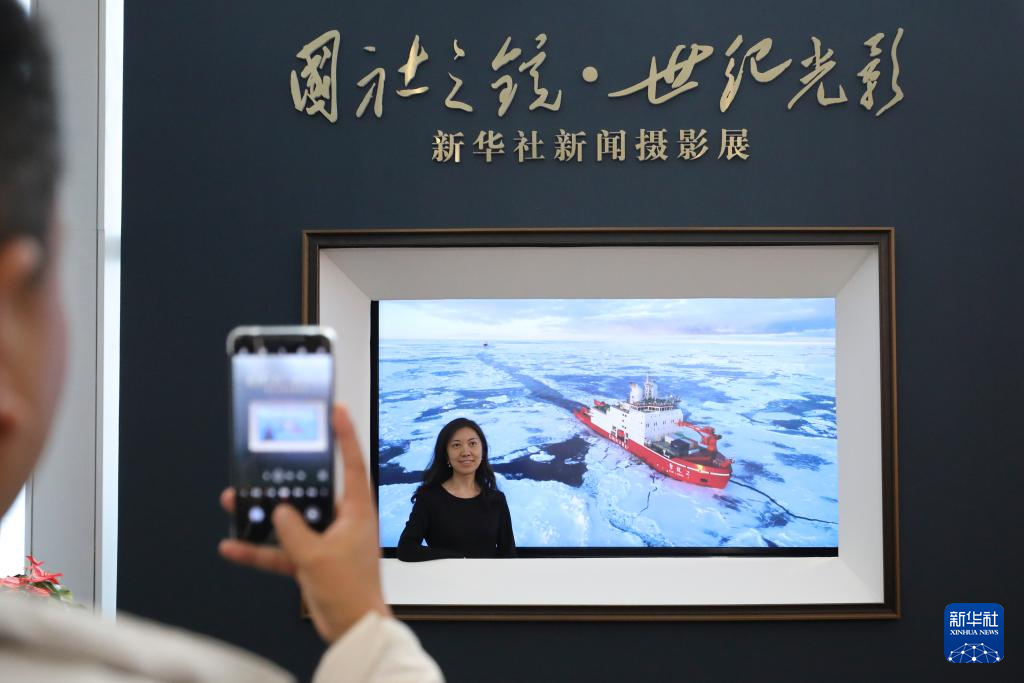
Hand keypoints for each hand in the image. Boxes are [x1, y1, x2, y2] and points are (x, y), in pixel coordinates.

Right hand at [219, 404, 390, 641]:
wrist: (353, 629)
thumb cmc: (351, 590)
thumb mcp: (317, 556)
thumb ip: (293, 531)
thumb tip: (279, 511)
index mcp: (355, 510)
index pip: (351, 463)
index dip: (344, 435)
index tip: (335, 409)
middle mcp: (342, 520)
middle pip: (311, 491)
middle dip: (283, 479)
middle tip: (262, 460)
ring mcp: (325, 540)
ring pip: (290, 520)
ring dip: (262, 515)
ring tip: (234, 501)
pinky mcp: (311, 561)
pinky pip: (280, 551)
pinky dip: (259, 550)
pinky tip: (231, 548)